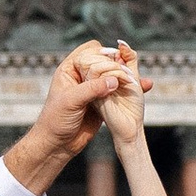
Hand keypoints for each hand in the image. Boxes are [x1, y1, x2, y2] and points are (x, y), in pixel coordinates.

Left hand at [3, 43, 126, 192]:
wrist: (57, 144)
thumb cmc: (56, 120)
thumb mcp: (71, 101)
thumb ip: (92, 89)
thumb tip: (114, 79)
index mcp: (69, 69)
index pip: (89, 50)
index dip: (103, 53)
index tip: (116, 60)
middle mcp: (82, 76)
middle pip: (104, 61)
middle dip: (117, 64)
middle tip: (128, 72)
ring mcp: (92, 88)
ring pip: (112, 76)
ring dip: (124, 77)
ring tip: (137, 80)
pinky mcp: (101, 101)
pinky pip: (116, 91)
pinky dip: (127, 90)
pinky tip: (139, 90)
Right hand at [102, 42, 148, 145]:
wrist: (130, 130)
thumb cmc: (131, 108)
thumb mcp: (133, 79)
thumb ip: (129, 60)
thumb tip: (122, 43)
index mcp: (102, 77)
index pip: (102, 54)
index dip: (114, 52)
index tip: (125, 56)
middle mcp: (94, 82)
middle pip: (97, 58)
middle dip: (115, 59)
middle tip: (129, 71)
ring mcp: (92, 89)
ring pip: (95, 66)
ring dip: (116, 68)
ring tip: (130, 78)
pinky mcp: (93, 97)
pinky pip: (96, 78)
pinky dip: (114, 76)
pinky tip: (127, 83)